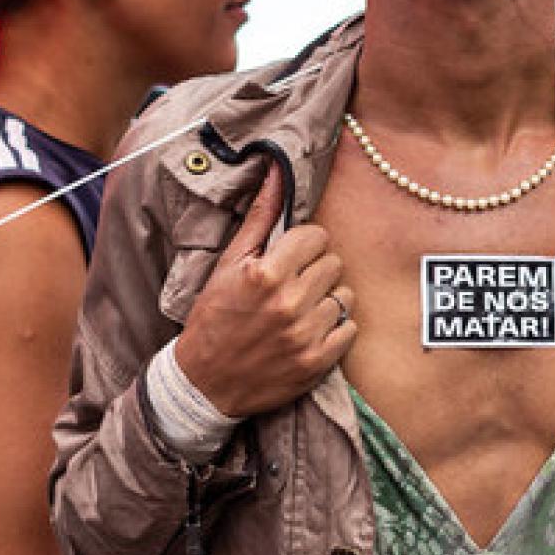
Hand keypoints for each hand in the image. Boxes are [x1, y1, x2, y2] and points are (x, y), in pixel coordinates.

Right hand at [174, 166, 355, 417]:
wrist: (204, 383)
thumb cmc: (214, 316)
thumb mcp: (227, 264)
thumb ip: (258, 218)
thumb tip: (277, 171)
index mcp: (266, 274)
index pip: (317, 236)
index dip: (305, 244)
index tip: (291, 256)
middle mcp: (289, 303)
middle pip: (334, 263)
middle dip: (316, 270)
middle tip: (294, 284)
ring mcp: (305, 335)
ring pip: (345, 295)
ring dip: (326, 299)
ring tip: (301, 309)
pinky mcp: (317, 362)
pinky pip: (350, 328)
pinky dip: (335, 328)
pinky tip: (310, 330)